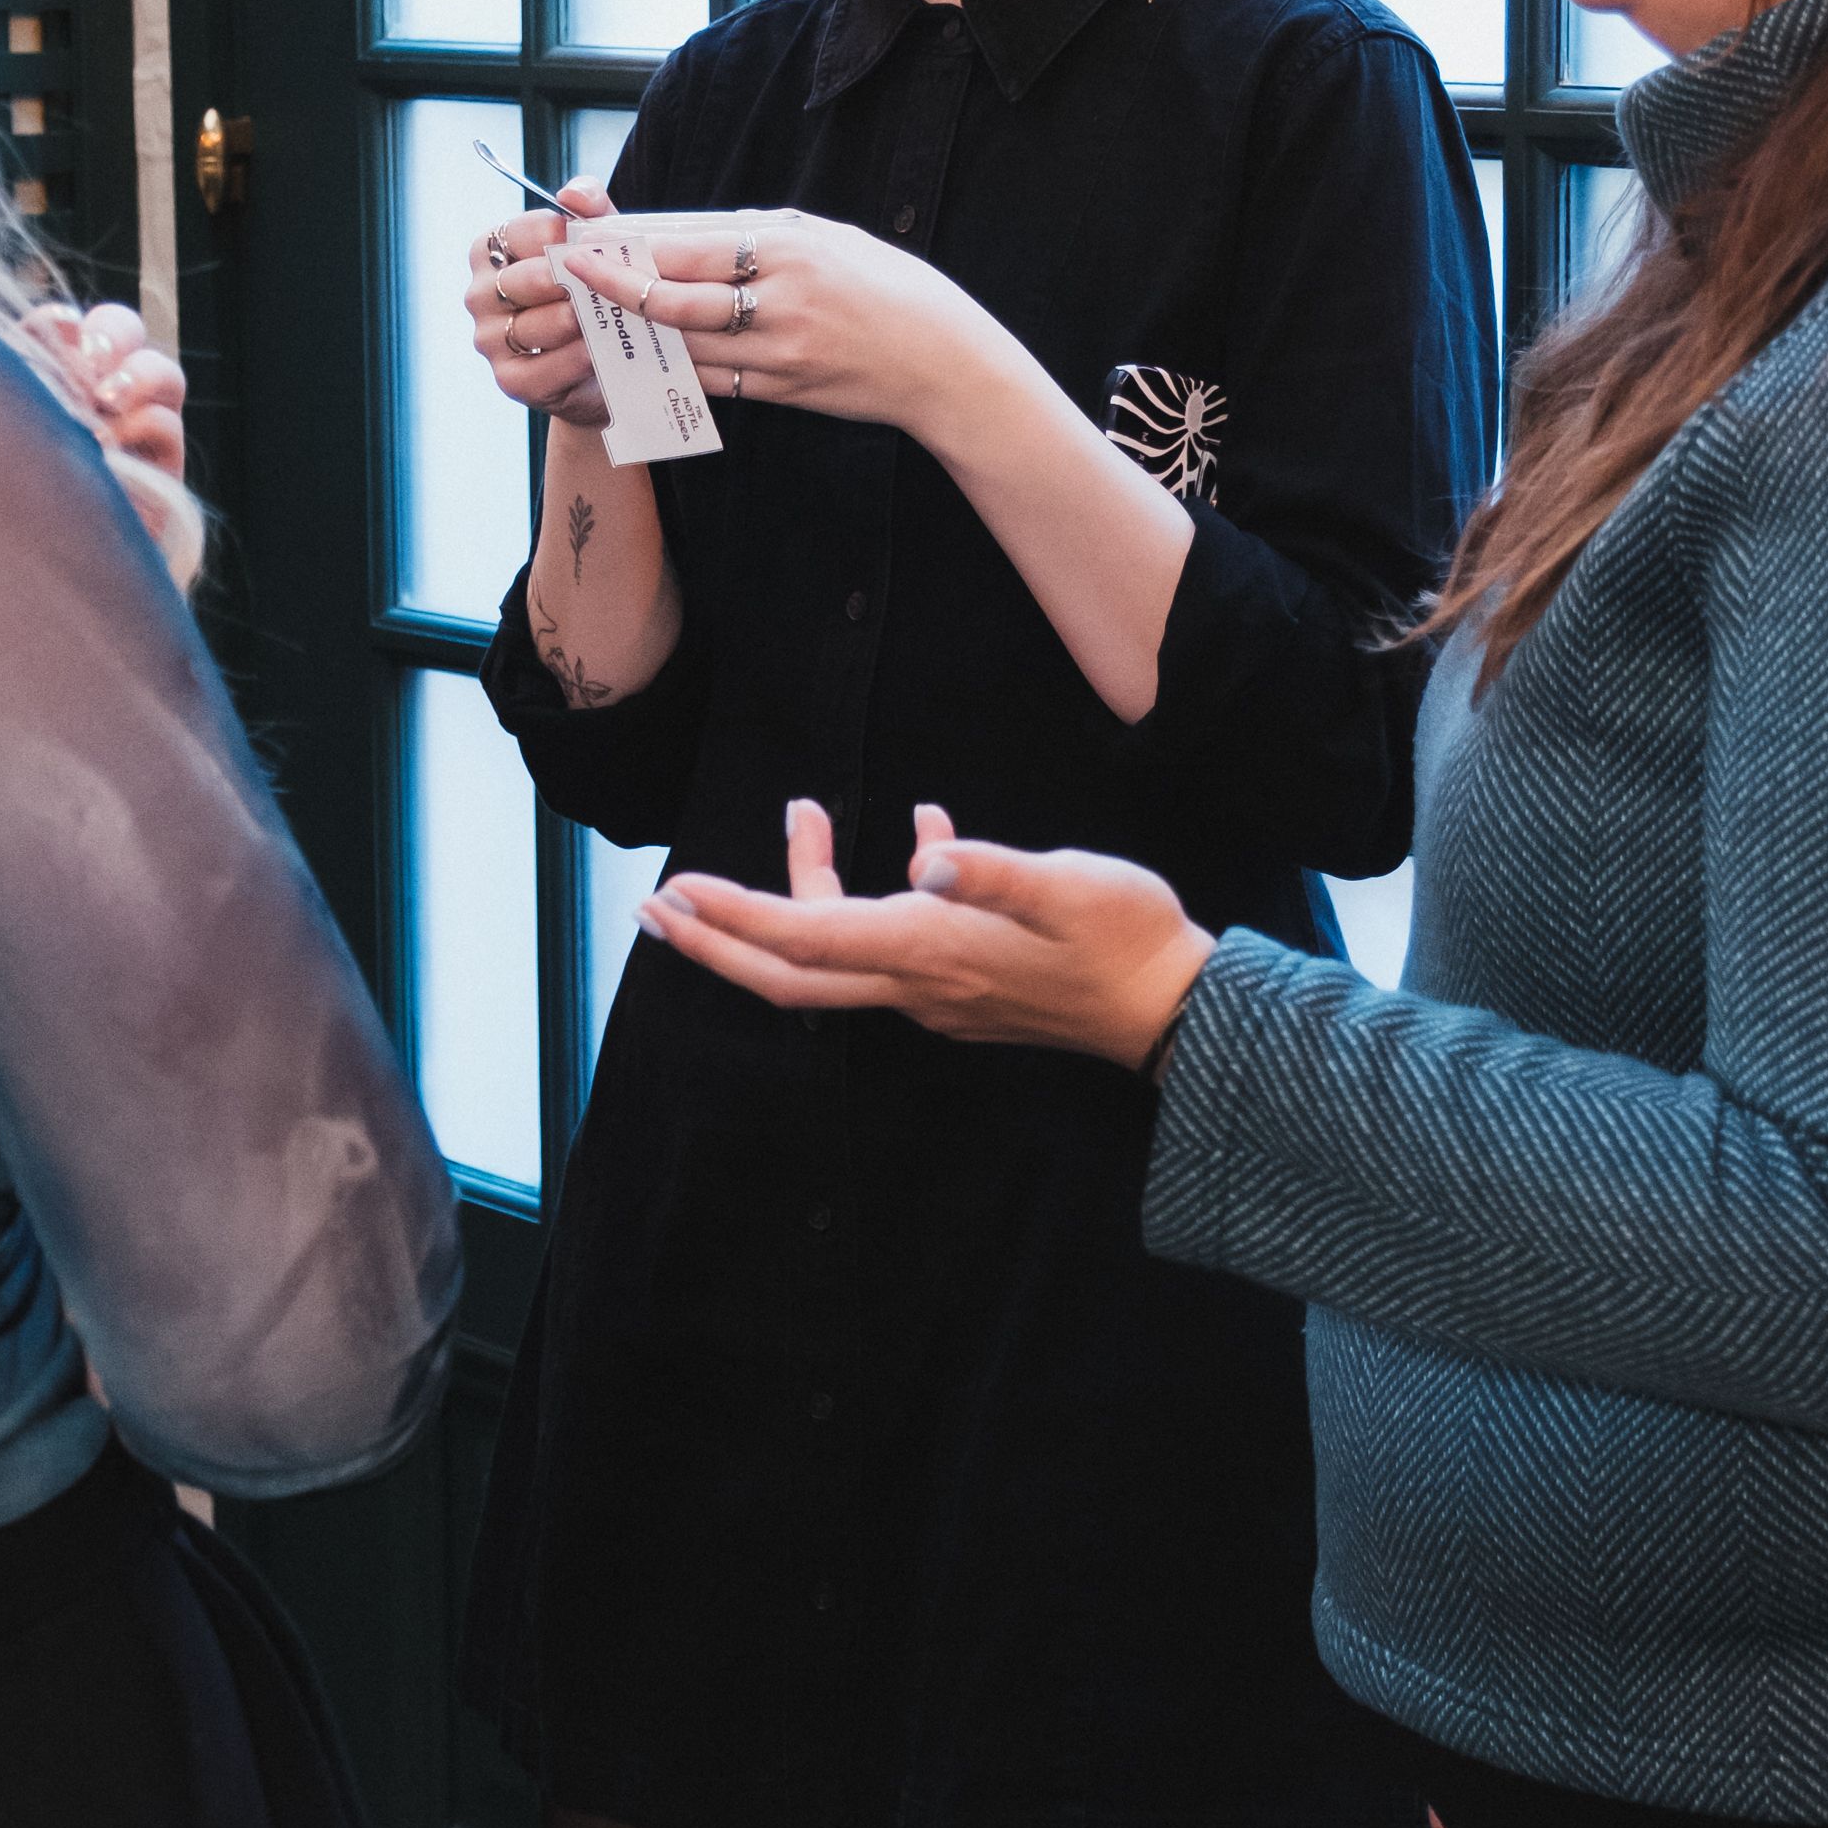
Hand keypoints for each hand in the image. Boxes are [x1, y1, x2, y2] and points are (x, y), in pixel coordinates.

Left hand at [20, 302, 199, 581]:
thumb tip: (48, 338)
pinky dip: (147, 425)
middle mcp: (94, 400)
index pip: (62, 325)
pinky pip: (167, 424)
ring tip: (109, 403)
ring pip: (160, 371)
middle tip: (92, 359)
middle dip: (113, 333)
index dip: (62, 323)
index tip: (52, 334)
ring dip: (139, 374)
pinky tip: (114, 452)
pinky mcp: (160, 473)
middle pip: (121, 329)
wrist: (30, 596)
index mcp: (46, 379)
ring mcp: (133, 434)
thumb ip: (17, 385)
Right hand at [468, 178, 616, 431]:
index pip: (526, 231)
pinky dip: (575, 359)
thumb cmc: (595, 293)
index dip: (569, 237)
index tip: (600, 247)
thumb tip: (572, 193)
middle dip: (576, 281)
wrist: (605, 365)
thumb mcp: (598, 244)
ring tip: (611, 317)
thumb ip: (590, 208)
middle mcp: (480, 293)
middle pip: (529, 279)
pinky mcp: (509, 380)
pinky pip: (544, 368)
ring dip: (580, 322)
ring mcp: (489, 339)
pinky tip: (598, 352)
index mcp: (491, 250)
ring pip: (538, 324)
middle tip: (613, 284)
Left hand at [558, 207, 1013, 448]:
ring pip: (683, 345)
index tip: (589, 236)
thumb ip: (759, 236)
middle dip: (615, 286)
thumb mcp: (828, 239)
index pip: (690, 244)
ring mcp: (779, 354)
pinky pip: (711, 381)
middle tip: (570, 276)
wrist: (944, 364)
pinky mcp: (782, 392)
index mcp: (789, 250)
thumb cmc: (888, 288)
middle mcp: (779, 302)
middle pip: (674, 296)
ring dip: (634, 333)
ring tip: (593, 318)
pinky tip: (642, 361)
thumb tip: (689, 233)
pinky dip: (671, 370)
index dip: (631, 242)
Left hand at [644, 809, 1212, 1069]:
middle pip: (788, 974)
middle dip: (715, 942)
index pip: (804, 939)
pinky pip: (887, 949)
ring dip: (798, 898)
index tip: (675, 890)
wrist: (1173, 1009)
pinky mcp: (960, 991)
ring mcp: (936, 994)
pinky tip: (920, 839)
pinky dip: (869, 901)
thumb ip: (993, 870)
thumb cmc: (1125, 938)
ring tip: (803, 817)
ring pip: (836, 956)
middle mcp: (918, 982)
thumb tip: (927, 855)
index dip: (734, 915)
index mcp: (929, 949)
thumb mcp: (1069, 884)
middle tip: (654, 907)